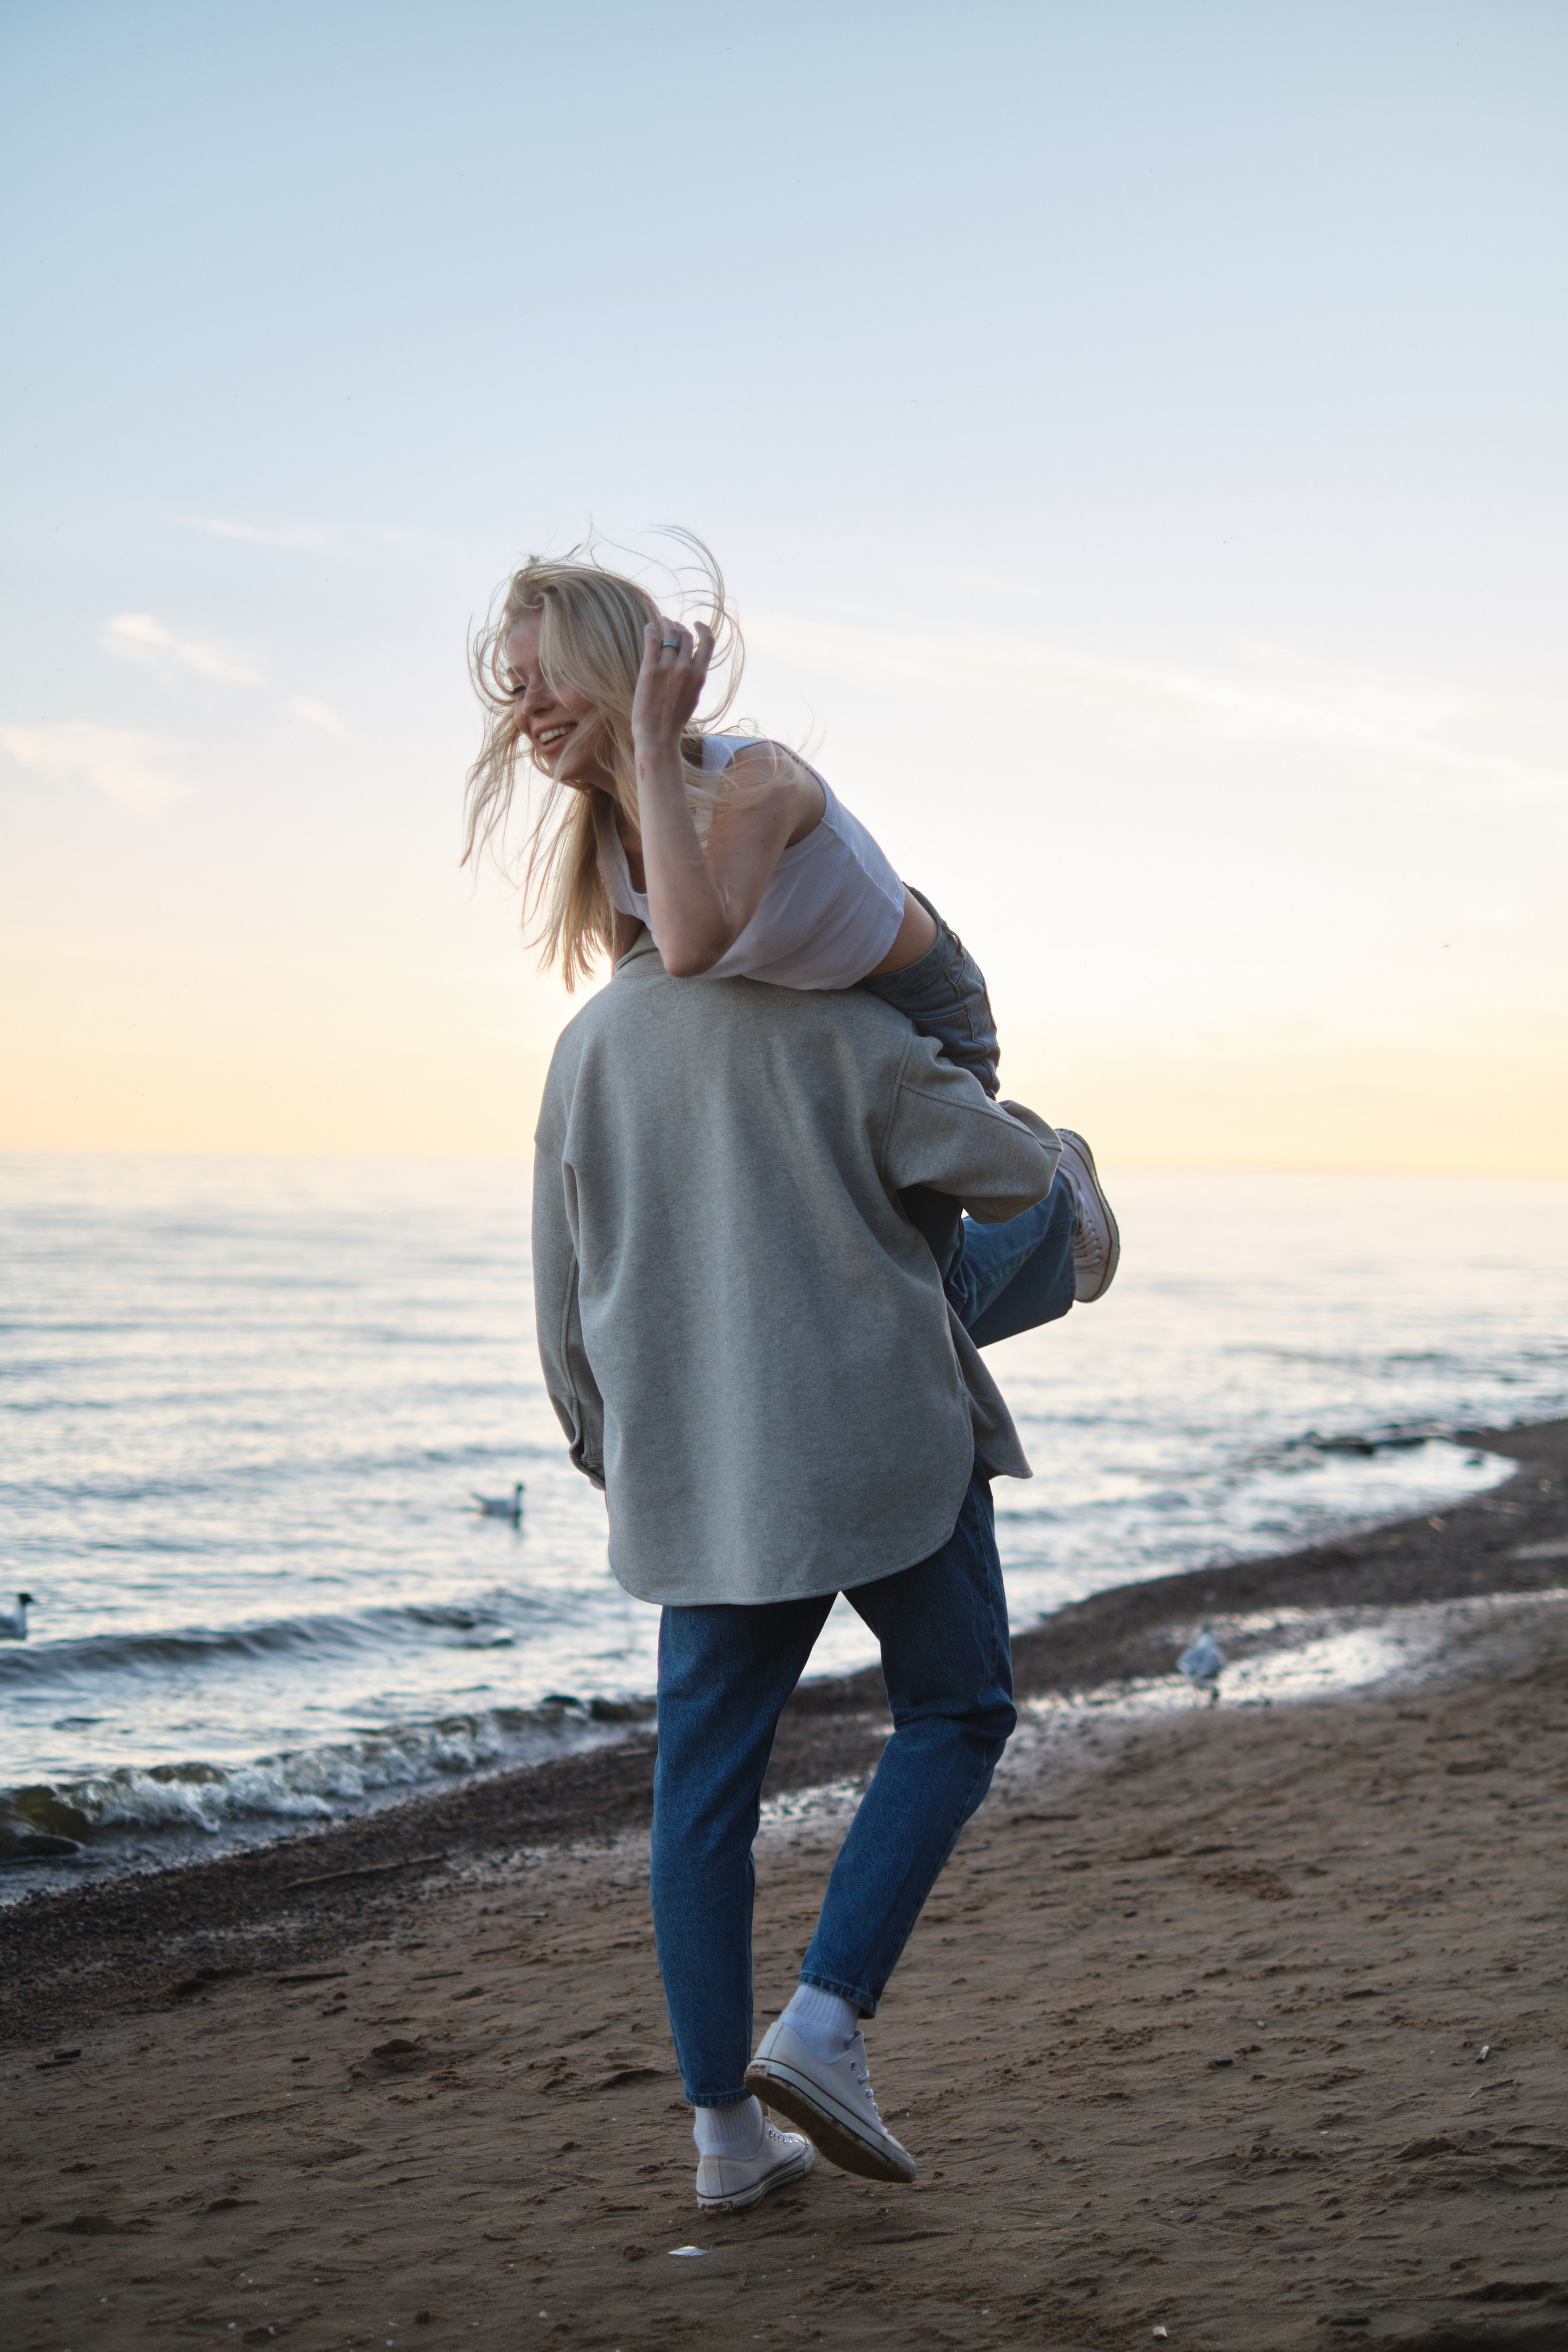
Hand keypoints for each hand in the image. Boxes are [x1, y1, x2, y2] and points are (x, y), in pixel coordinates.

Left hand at [632, 618, 713, 753]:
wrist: (658, 736)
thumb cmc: (674, 721)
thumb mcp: (693, 698)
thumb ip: (694, 679)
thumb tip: (692, 665)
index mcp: (699, 676)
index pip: (708, 643)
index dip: (703, 629)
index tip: (695, 624)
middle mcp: (686, 668)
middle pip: (685, 636)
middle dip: (679, 626)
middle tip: (671, 624)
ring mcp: (668, 668)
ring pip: (669, 634)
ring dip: (665, 624)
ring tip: (660, 622)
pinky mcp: (650, 670)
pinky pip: (651, 641)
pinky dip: (651, 630)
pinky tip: (648, 627)